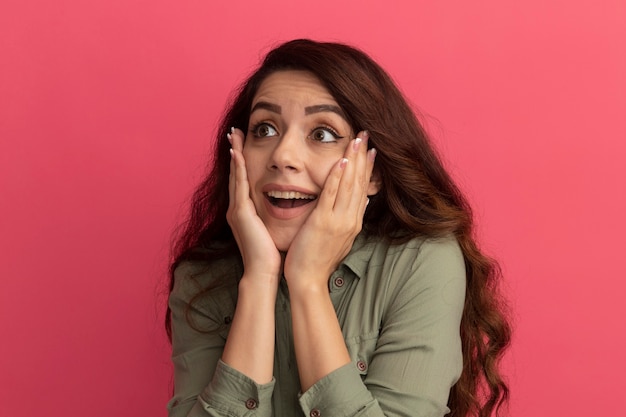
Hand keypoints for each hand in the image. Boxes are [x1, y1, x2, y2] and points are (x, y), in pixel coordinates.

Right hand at [226, 128, 281, 282]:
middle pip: (236, 173)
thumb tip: (286, 204)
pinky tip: (237, 153)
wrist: (263, 272)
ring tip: (234, 134)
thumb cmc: (270, 254)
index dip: (243, 161)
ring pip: (236, 175)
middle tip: (235, 131)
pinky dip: (238, 168)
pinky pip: (239, 185)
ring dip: (235, 153)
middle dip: (236, 151)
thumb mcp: (270, 229)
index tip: (244, 143)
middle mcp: (238, 208)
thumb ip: (272, 216)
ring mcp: (237, 210)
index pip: (244, 180)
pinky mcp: (241, 213)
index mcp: (245, 211)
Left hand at [283, 131, 375, 290]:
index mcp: (353, 223)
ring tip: (357, 139)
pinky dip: (337, 176)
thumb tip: (355, 206)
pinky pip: (331, 194)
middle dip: (363, 157)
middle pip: (360, 182)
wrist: (308, 281)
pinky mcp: (323, 222)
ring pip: (349, 184)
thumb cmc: (317, 261)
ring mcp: (338, 221)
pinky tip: (341, 160)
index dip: (367, 168)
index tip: (370, 150)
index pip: (363, 190)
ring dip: (353, 159)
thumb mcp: (338, 240)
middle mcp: (350, 220)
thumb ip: (345, 222)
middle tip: (365, 135)